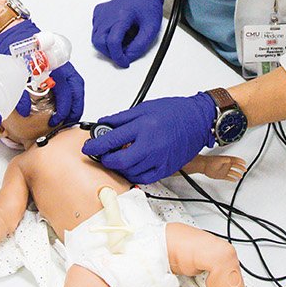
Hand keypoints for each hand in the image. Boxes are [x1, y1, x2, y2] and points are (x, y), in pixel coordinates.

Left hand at [0, 19, 84, 124]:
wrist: (14, 32)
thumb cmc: (15, 46)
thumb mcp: (16, 70)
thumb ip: (19, 92)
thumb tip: (23, 110)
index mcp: (54, 66)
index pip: (66, 91)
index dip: (64, 108)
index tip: (56, 120)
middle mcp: (61, 66)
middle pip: (76, 90)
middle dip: (75, 108)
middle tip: (68, 122)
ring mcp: (61, 65)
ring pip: (76, 85)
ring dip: (75, 102)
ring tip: (70, 116)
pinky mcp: (58, 66)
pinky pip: (70, 81)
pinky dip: (70, 94)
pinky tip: (65, 103)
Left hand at [83, 93, 216, 183]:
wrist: (197, 120)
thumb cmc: (174, 112)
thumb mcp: (144, 108)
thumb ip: (121, 119)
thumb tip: (103, 125)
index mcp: (143, 126)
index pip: (111, 140)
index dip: (95, 146)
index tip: (88, 148)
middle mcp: (150, 145)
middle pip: (119, 161)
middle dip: (106, 160)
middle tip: (103, 155)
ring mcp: (159, 159)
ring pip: (130, 172)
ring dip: (120, 167)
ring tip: (118, 158)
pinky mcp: (166, 168)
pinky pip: (144, 178)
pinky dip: (134, 174)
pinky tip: (133, 166)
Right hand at [90, 0, 163, 66]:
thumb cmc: (147, 6)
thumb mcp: (150, 29)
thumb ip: (139, 46)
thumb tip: (127, 57)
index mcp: (122, 15)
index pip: (113, 42)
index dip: (118, 56)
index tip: (124, 61)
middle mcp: (108, 13)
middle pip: (100, 42)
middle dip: (110, 52)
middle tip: (123, 52)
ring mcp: (101, 13)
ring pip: (96, 38)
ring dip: (107, 45)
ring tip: (122, 39)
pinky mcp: (98, 13)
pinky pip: (96, 30)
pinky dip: (104, 36)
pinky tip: (116, 32)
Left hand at [196, 155, 247, 181]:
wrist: (204, 166)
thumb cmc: (210, 162)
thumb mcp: (219, 159)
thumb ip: (225, 160)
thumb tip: (229, 159)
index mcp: (227, 160)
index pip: (235, 160)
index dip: (240, 161)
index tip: (244, 162)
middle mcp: (226, 165)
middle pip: (236, 166)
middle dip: (241, 168)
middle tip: (245, 169)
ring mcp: (224, 170)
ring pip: (233, 172)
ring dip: (237, 174)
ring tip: (241, 176)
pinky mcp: (222, 175)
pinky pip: (228, 177)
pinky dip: (232, 179)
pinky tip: (234, 180)